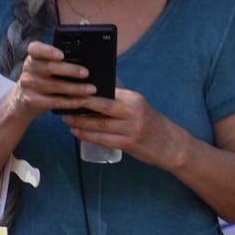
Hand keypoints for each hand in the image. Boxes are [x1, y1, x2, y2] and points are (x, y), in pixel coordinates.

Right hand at [12, 41, 96, 118]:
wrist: (23, 99)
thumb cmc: (42, 78)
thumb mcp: (46, 65)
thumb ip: (61, 61)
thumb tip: (86, 61)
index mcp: (34, 55)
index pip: (36, 48)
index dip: (48, 51)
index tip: (61, 55)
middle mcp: (29, 68)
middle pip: (49, 67)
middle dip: (70, 70)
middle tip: (86, 73)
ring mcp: (28, 84)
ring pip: (54, 85)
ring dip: (75, 88)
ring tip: (91, 89)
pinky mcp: (31, 100)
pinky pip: (54, 101)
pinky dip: (70, 101)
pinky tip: (82, 101)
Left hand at [63, 87, 180, 168]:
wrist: (172, 145)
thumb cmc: (152, 126)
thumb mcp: (139, 109)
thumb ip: (120, 103)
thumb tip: (93, 98)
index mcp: (135, 99)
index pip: (108, 91)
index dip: (89, 91)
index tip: (72, 89)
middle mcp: (133, 112)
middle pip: (101, 105)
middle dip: (80, 103)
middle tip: (63, 101)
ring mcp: (131, 128)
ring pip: (98, 123)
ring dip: (79, 121)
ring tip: (66, 118)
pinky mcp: (128, 143)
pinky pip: (102, 139)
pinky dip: (87, 135)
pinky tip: (76, 133)